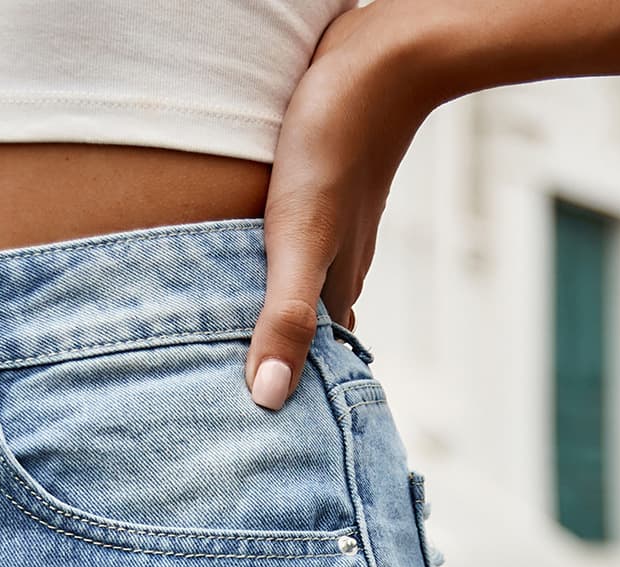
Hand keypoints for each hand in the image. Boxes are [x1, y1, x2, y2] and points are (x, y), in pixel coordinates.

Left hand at [245, 4, 439, 408]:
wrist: (382, 57)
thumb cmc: (334, 144)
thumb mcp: (298, 238)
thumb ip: (283, 318)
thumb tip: (268, 400)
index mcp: (335, 296)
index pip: (318, 377)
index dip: (294, 414)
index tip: (267, 456)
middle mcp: (338, 276)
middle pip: (309, 347)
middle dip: (281, 383)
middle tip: (239, 428)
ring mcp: (333, 240)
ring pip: (301, 307)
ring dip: (276, 337)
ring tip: (237, 372)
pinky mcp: (321, 204)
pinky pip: (294, 264)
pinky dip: (273, 290)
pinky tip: (249, 288)